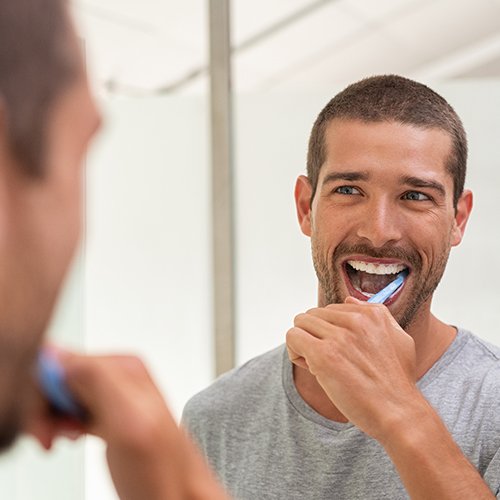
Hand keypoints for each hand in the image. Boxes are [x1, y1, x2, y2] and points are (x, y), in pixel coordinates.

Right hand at [26, 350, 228, 499]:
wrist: (178, 495)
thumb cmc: (163, 470)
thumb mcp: (129, 421)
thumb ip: (97, 381)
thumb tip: (59, 354)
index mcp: (124, 366)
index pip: (61, 359)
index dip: (42, 392)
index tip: (44, 423)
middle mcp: (119, 375)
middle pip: (59, 375)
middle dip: (45, 406)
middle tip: (50, 437)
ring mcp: (114, 395)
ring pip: (61, 393)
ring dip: (50, 418)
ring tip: (60, 439)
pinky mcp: (108, 413)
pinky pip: (71, 407)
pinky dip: (61, 423)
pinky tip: (71, 437)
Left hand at [286, 297, 421, 441]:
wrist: (399, 413)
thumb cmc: (397, 383)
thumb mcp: (398, 339)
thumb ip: (376, 315)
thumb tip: (348, 300)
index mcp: (372, 314)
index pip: (331, 310)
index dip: (330, 331)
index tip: (340, 351)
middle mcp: (355, 320)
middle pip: (313, 315)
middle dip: (314, 336)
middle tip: (327, 360)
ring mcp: (339, 336)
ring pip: (300, 323)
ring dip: (304, 344)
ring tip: (318, 365)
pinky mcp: (324, 354)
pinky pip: (293, 337)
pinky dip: (294, 352)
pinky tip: (310, 368)